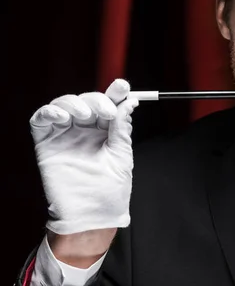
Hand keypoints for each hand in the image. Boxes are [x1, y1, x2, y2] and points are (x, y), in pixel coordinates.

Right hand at [30, 79, 138, 234]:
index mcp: (105, 130)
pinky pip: (41, 120)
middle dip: (98, 99)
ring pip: (64, 104)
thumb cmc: (111, 188)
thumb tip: (129, 101)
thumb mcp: (122, 153)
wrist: (94, 213)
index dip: (114, 92)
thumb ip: (121, 127)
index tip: (123, 86)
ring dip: (75, 102)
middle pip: (88, 101)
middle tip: (108, 110)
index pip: (109, 104)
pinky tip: (62, 116)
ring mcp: (65, 135)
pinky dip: (49, 112)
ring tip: (87, 114)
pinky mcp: (46, 143)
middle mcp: (85, 130)